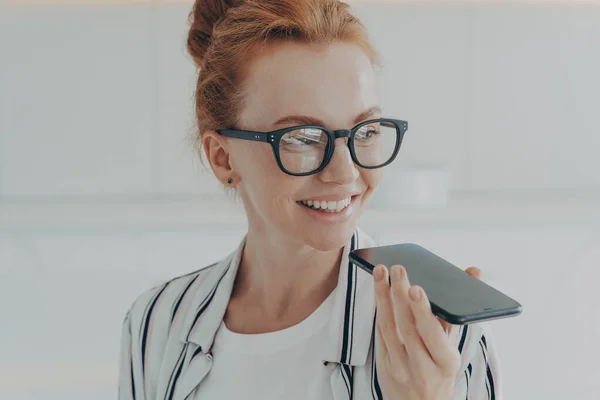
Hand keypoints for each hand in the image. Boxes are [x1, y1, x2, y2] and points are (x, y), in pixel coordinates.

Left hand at [373, 264, 481, 399]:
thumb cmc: (440, 370)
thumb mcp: (453, 347)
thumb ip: (458, 311)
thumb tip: (472, 271)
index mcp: (446, 362)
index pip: (432, 334)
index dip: (423, 311)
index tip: (416, 288)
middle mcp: (422, 366)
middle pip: (407, 326)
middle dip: (400, 294)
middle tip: (397, 269)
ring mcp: (400, 366)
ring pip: (388, 326)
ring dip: (383, 296)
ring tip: (381, 272)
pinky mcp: (384, 364)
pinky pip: (380, 333)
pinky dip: (380, 309)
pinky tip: (379, 290)